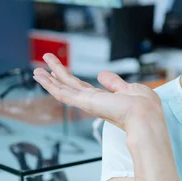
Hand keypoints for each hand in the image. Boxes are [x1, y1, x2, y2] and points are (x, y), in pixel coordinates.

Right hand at [32, 54, 163, 130]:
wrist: (145, 116)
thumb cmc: (143, 106)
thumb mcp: (129, 89)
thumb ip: (114, 83)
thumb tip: (102, 74)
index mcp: (104, 99)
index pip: (83, 88)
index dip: (71, 79)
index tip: (61, 71)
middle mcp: (94, 102)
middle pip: (70, 86)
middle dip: (57, 74)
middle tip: (44, 64)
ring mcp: (88, 103)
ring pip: (64, 89)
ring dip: (50, 79)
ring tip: (36, 70)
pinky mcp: (85, 102)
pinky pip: (63, 92)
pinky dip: (50, 84)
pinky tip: (41, 77)